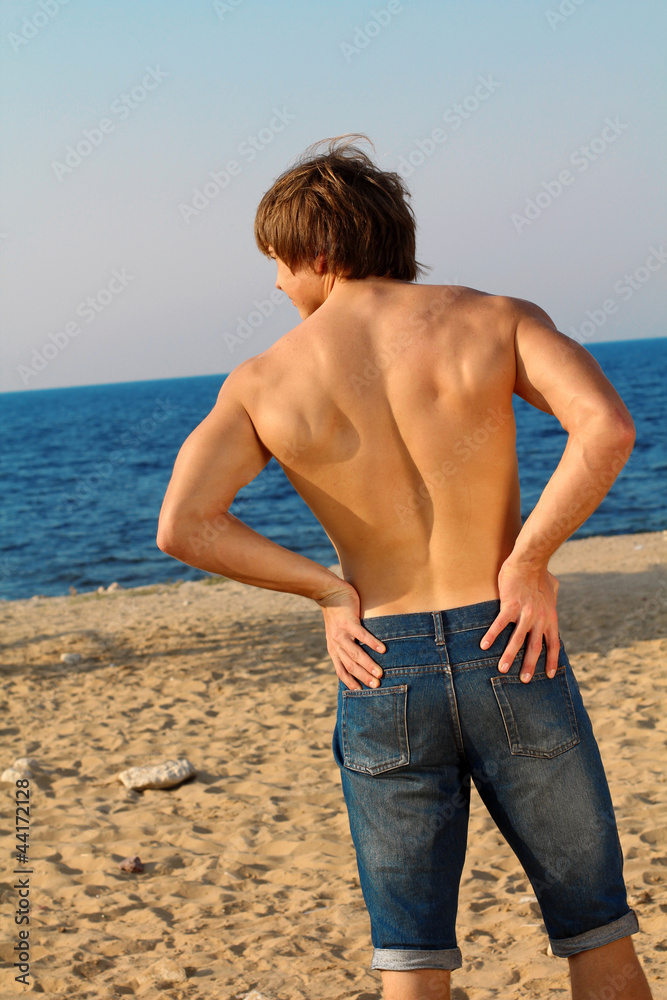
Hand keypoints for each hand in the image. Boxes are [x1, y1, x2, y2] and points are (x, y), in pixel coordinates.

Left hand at [315, 580, 385, 690]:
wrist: (329, 593)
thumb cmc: (337, 614)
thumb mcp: (337, 634)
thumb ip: (345, 646)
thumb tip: (359, 660)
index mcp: (334, 649)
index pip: (341, 670)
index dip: (350, 682)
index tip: (362, 691)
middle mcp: (336, 644)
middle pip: (350, 665)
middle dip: (363, 677)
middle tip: (377, 685)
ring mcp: (341, 633)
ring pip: (355, 654)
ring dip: (368, 664)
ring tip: (380, 673)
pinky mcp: (348, 622)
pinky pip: (361, 635)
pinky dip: (372, 643)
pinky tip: (383, 650)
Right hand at [480, 560, 559, 682]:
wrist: (531, 561)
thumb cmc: (541, 572)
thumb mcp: (553, 588)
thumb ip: (553, 598)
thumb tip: (554, 596)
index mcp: (550, 617)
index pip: (554, 644)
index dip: (552, 661)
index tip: (548, 675)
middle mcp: (539, 619)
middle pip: (535, 648)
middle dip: (529, 666)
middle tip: (523, 680)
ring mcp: (524, 614)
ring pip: (517, 640)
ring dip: (509, 656)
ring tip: (501, 670)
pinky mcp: (510, 606)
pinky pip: (500, 624)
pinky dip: (492, 635)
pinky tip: (484, 646)